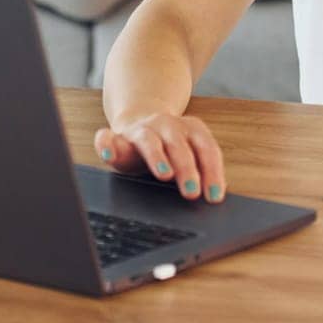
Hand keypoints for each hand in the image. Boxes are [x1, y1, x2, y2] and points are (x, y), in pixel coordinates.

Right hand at [94, 112, 226, 203]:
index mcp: (189, 129)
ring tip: (164, 174)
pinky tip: (107, 156)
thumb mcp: (189, 154)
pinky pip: (107, 138)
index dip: (212, 172)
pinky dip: (106, 145)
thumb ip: (201, 170)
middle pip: (178, 144)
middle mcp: (166, 125)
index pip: (205, 149)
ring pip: (149, 140)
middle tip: (192, 191)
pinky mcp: (116, 137)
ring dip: (157, 156)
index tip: (214, 196)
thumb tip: (216, 198)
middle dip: (186, 167)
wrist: (140, 124)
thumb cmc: (169, 149)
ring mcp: (140, 130)